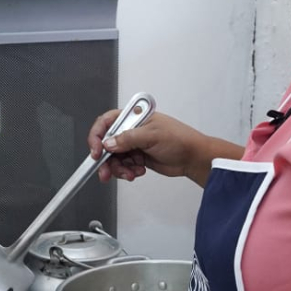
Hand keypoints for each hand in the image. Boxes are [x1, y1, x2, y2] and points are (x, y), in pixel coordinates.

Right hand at [87, 110, 205, 181]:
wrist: (193, 158)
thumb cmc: (180, 139)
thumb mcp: (152, 136)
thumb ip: (128, 139)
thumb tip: (108, 144)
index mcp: (134, 117)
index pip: (107, 122)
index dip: (97, 136)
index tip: (97, 151)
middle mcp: (132, 129)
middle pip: (107, 143)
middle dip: (106, 159)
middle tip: (106, 172)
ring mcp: (135, 144)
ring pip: (114, 158)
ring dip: (118, 168)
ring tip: (130, 174)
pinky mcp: (138, 157)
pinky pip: (124, 166)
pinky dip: (127, 171)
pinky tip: (138, 172)